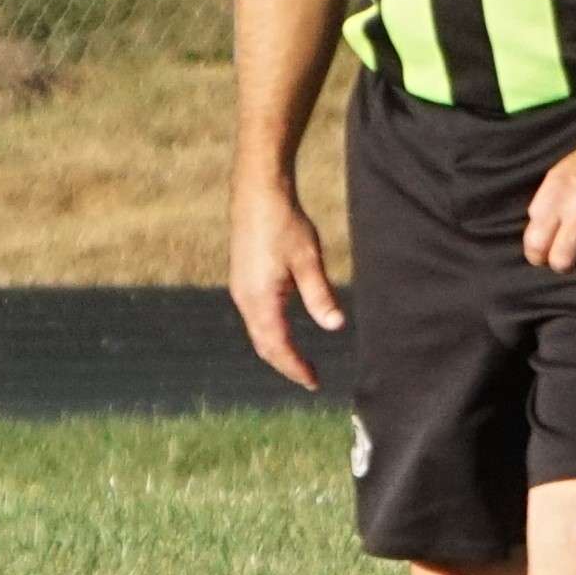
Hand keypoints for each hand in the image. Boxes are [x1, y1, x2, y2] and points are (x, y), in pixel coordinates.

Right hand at [229, 181, 343, 389]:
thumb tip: (335, 326)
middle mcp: (245, 299)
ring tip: (299, 362)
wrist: (257, 192)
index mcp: (260, 299)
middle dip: (286, 364)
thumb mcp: (308, 259)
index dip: (296, 367)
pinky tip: (284, 330)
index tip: (314, 382)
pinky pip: (254, 317)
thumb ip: (320, 295)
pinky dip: (270, 332)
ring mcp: (240, 289)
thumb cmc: (284, 222)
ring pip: (257, 332)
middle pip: (264, 345)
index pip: (278, 346)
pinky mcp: (242, 279)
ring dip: (277, 349)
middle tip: (310, 378)